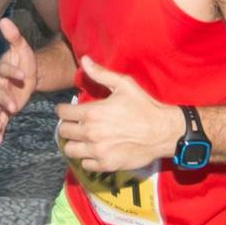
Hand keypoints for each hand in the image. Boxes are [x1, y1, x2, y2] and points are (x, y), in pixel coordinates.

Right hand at [0, 18, 36, 143]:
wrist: (28, 74)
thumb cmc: (24, 59)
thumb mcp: (22, 47)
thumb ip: (13, 36)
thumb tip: (4, 20)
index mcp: (0, 68)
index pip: (2, 70)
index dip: (11, 72)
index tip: (24, 75)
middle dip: (4, 99)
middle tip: (14, 106)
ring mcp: (0, 98)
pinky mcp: (5, 110)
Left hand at [54, 57, 182, 172]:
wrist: (163, 132)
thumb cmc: (144, 106)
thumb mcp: (124, 85)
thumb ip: (101, 74)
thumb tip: (84, 59)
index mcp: (92, 113)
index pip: (62, 113)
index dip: (64, 109)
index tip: (70, 110)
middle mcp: (91, 133)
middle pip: (63, 132)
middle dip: (68, 125)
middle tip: (76, 123)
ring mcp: (97, 151)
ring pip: (70, 150)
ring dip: (74, 143)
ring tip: (83, 138)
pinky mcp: (106, 165)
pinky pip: (85, 164)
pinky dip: (87, 158)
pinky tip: (95, 150)